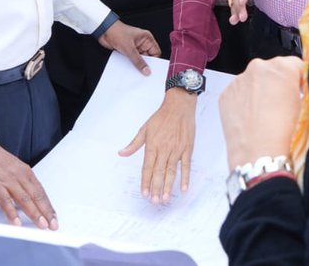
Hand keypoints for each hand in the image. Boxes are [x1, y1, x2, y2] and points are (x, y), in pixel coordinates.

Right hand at [0, 141, 57, 229]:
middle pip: (37, 196)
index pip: (41, 192)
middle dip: (46, 212)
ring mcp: (8, 181)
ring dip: (34, 213)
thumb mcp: (15, 169)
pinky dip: (11, 212)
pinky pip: (5, 201)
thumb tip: (29, 198)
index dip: (48, 206)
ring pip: (25, 199)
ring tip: (41, 225)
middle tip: (52, 224)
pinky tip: (16, 222)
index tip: (53, 217)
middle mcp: (20, 177)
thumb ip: (22, 183)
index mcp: (26, 173)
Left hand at [99, 21, 159, 75]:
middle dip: (145, 65)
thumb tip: (146, 70)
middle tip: (144, 73)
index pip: (156, 52)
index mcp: (147, 38)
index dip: (155, 62)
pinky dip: (131, 64)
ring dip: (137, 65)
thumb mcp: (129, 48)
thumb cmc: (117, 32)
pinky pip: (132, 60)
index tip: (152, 70)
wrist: (104, 31)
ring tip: (136, 71)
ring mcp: (134, 47)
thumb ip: (138, 61)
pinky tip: (129, 69)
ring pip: (139, 60)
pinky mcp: (127, 51)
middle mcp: (142, 43)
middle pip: (148, 58)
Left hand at [118, 88, 196, 203]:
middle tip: (155, 201)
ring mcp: (177, 150)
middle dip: (156, 188)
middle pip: (159, 172)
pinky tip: (184, 188)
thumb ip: (134, 144)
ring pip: (172, 171)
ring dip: (169, 186)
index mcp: (153, 145)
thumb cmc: (161, 117)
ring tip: (166, 198)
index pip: (147, 167)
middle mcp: (164, 149)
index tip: (144, 193)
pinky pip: (186, 166)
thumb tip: (121, 153)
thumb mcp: (144, 129)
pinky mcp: (187, 149)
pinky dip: (186, 177)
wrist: (179, 106)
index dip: (146, 181)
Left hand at [219, 57, 303, 170]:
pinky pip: (238, 92)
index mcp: (281, 67)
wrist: (257, 151)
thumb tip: (295, 83)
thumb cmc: (280, 131)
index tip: (296, 89)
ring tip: (264, 114)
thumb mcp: (301, 103)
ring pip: (253, 81)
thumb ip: (297, 86)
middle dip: (276, 83)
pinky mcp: (226, 93)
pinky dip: (244, 101)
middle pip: (271, 70)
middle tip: (280, 104)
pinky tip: (251, 117)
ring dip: (259, 91)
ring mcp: (239, 79)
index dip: (297, 79)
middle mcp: (258, 67)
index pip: (295, 64)